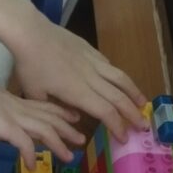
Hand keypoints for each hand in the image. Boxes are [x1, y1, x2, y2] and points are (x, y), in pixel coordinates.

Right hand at [0, 67, 82, 167]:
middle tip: (82, 140)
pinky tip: (31, 166)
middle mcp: (20, 108)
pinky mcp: (5, 126)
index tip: (75, 118)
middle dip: (68, 130)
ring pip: (45, 130)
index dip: (62, 112)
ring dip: (59, 145)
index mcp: (17, 101)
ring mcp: (14, 116)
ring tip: (68, 158)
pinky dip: (30, 155)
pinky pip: (23, 143)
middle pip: (51, 118)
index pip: (45, 107)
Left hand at [11, 11, 146, 141]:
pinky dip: (119, 77)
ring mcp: (93, 62)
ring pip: (121, 79)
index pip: (106, 112)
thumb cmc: (30, 66)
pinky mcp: (92, 51)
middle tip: (142, 126)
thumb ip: (55, 109)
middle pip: (119, 98)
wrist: (32, 34)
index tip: (124, 138)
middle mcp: (91, 78)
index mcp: (78, 93)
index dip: (117, 126)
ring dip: (134, 93)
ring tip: (143, 103)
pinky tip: (122, 82)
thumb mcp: (36, 95)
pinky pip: (110, 66)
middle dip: (132, 114)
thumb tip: (76, 117)